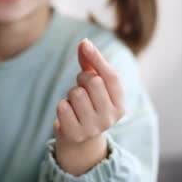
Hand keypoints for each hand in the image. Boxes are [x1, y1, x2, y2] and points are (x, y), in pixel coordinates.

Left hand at [53, 39, 125, 174]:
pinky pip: (62, 106)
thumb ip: (90, 63)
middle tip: (81, 88)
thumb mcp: (93, 85)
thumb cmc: (88, 104)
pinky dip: (62, 106)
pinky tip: (68, 114)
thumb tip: (84, 43)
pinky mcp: (75, 134)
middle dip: (82, 79)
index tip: (84, 43)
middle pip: (93, 81)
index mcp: (120, 105)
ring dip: (71, 94)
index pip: (112, 76)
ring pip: (76, 93)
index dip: (97, 58)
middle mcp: (110, 118)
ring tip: (75, 103)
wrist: (78, 139)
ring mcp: (93, 128)